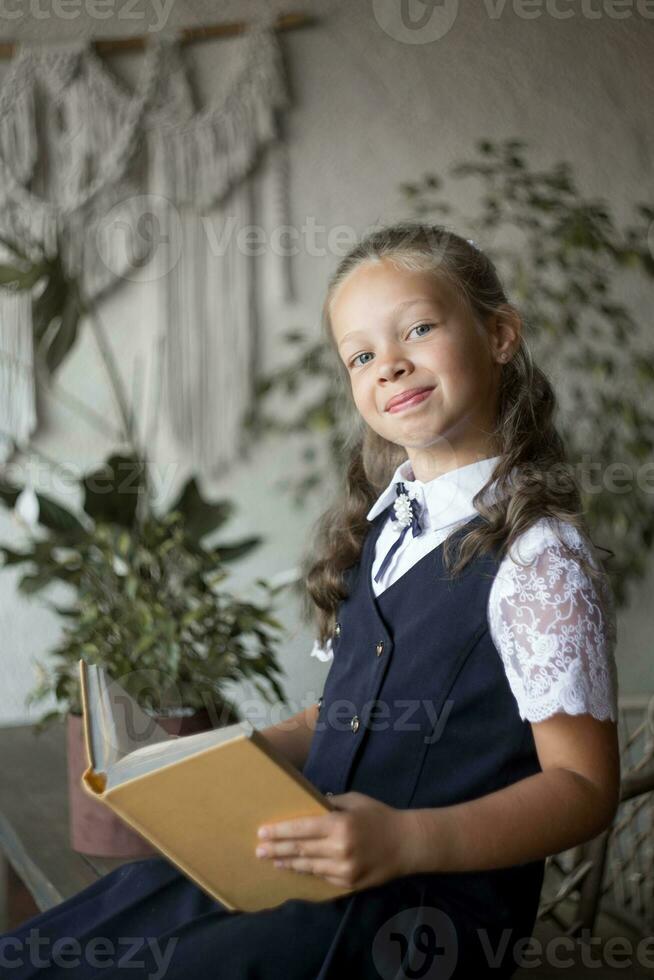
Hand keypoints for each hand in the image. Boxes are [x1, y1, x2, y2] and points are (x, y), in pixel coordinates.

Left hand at [255, 791, 414, 890]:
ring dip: (288, 863)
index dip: (279, 831)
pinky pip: (323, 876)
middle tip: (259, 850)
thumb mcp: (354, 801)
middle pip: (300, 850)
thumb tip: (307, 806)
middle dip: (276, 849)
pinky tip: (296, 867)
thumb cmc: (379, 816)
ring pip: (308, 866)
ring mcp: (344, 869)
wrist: (407, 844)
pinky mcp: (349, 883)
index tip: (262, 832)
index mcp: (339, 824)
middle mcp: (339, 848)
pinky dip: (308, 871)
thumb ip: (330, 804)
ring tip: (272, 860)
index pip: (301, 828)